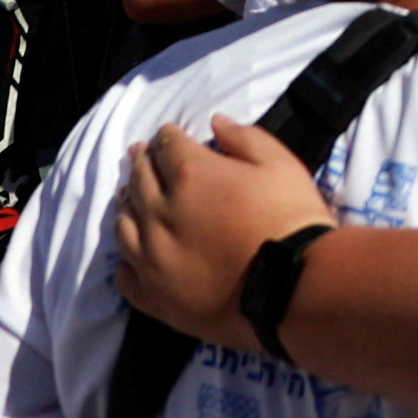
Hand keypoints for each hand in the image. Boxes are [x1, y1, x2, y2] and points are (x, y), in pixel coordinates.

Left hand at [112, 109, 334, 351]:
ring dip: (128, 206)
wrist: (293, 288)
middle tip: (142, 156)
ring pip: (124, 225)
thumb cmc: (291, 220)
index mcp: (190, 174)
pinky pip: (124, 275)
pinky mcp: (153, 296)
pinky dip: (126, 260)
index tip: (169, 135)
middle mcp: (160, 212)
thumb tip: (215, 121)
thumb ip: (244, 137)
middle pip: (140, 180)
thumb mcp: (280, 164)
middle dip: (143, 163)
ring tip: (133, 200)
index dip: (168, 136)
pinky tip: (133, 255)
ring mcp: (151, 257)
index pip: (166, 145)